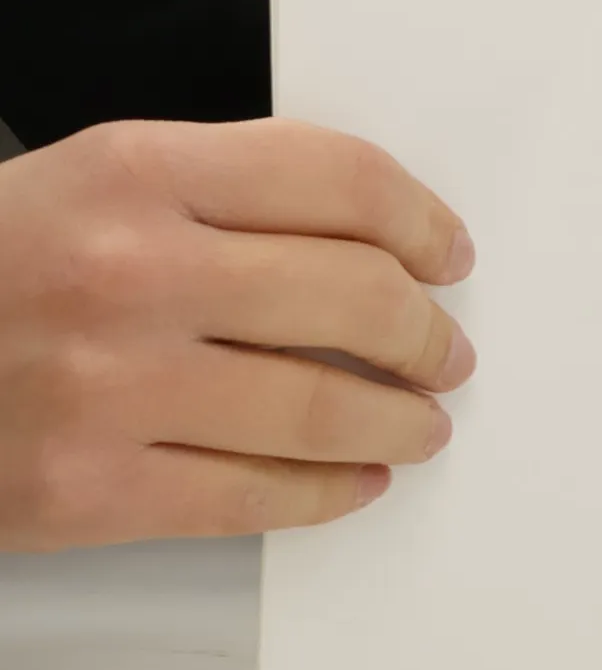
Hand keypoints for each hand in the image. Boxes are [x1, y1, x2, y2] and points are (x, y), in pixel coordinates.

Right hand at [0, 119, 473, 550]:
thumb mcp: (92, 180)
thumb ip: (225, 194)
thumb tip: (377, 242)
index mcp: (136, 171)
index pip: (340, 181)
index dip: (421, 221)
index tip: (448, 253)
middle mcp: (130, 272)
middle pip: (355, 296)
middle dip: (427, 331)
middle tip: (447, 348)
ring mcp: (109, 388)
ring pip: (323, 407)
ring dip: (402, 419)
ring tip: (423, 420)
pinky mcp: (86, 490)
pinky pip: (253, 498)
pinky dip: (328, 493)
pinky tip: (354, 481)